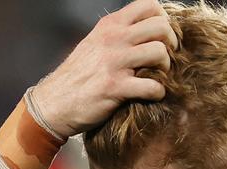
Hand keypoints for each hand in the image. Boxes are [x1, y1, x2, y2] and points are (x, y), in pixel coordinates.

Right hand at [34, 0, 177, 136]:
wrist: (54, 102)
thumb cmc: (78, 75)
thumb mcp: (96, 42)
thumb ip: (119, 34)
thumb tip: (147, 33)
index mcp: (110, 25)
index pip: (149, 5)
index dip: (165, 21)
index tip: (164, 39)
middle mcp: (113, 38)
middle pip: (161, 27)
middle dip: (172, 44)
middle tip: (167, 59)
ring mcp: (114, 62)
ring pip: (159, 53)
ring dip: (167, 68)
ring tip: (160, 77)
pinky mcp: (115, 87)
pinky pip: (152, 86)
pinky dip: (159, 93)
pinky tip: (152, 95)